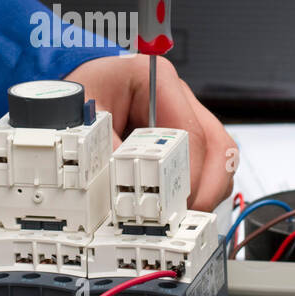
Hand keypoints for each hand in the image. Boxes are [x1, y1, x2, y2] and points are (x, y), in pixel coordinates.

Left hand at [64, 55, 233, 211]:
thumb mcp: (83, 114)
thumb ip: (102, 145)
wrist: (75, 90)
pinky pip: (207, 164)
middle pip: (217, 143)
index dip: (188, 172)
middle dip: (208, 186)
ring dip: (208, 189)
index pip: (190, 131)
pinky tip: (181, 205)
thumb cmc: (82, 93)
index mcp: (156, 80)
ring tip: (187, 215)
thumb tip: (121, 180)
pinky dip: (200, 188)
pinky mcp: (184, 137)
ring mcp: (185, 116)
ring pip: (219, 156)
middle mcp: (178, 96)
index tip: (175, 202)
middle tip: (189, 215)